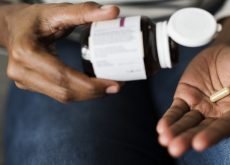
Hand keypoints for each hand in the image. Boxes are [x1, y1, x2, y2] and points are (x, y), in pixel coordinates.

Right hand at [4, 2, 120, 101]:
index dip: (89, 85)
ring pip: (62, 96)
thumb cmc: (32, 18)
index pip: (62, 76)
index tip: (112, 83)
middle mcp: (22, 70)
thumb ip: (85, 11)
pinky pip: (58, 94)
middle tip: (116, 86)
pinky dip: (79, 92)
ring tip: (108, 86)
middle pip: (64, 91)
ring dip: (88, 95)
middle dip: (94, 92)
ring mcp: (24, 80)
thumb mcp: (57, 11)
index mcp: (27, 51)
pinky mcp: (31, 84)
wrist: (12, 25)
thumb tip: (111, 12)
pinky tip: (94, 87)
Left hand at [156, 44, 229, 156]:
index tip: (200, 143)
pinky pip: (176, 110)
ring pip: (186, 122)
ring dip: (175, 132)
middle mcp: (215, 114)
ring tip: (165, 140)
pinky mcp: (185, 97)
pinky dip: (169, 119)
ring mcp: (198, 106)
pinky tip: (161, 128)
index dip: (212, 135)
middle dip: (188, 139)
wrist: (224, 49)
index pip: (223, 127)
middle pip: (201, 129)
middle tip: (175, 148)